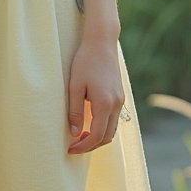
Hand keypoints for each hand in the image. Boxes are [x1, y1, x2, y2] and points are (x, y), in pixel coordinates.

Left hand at [66, 36, 124, 153]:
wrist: (101, 41)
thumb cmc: (85, 60)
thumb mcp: (75, 85)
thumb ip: (75, 111)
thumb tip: (75, 133)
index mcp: (105, 103)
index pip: (97, 136)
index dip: (83, 146)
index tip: (70, 149)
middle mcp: (116, 104)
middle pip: (107, 136)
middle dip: (91, 145)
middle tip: (74, 145)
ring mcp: (120, 100)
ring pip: (112, 129)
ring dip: (98, 136)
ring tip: (80, 135)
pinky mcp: (120, 95)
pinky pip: (113, 118)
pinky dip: (103, 126)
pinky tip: (89, 121)